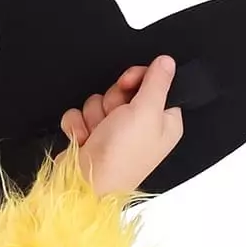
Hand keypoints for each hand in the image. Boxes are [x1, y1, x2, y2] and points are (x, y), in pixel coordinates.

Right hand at [60, 54, 183, 195]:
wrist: (86, 185)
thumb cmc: (122, 157)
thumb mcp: (147, 111)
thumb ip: (157, 82)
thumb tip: (167, 61)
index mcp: (163, 120)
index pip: (153, 83)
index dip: (138, 80)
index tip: (129, 85)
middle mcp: (140, 126)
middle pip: (122, 90)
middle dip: (112, 101)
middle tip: (115, 119)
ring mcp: (114, 132)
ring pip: (98, 101)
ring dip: (94, 115)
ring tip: (100, 134)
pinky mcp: (91, 137)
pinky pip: (80, 114)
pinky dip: (78, 126)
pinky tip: (85, 140)